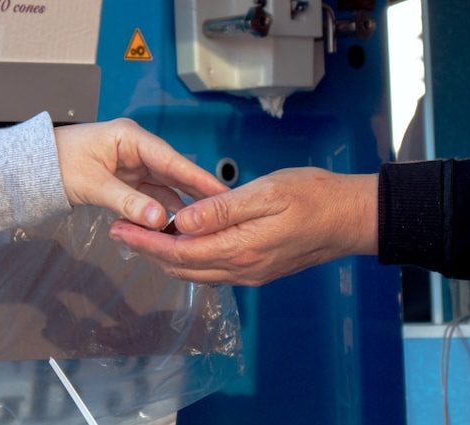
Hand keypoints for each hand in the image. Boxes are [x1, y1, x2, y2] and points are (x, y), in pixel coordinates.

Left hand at [55, 118, 227, 228]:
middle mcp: (137, 149)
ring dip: (178, 205)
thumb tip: (158, 219)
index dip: (197, 177)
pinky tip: (173, 226)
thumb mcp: (93, 184)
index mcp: (130, 137)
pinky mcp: (127, 181)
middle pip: (173, 172)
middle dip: (195, 192)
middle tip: (221, 210)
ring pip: (164, 187)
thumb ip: (127, 202)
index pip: (171, 158)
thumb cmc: (56, 165)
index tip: (219, 191)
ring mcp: (133, 166)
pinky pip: (150, 197)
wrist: (32, 171)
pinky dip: (159, 211)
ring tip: (200, 224)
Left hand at [108, 167, 377, 285]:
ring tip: (142, 239)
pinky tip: (182, 244)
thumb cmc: (313, 197)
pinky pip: (213, 270)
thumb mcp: (265, 193)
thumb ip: (221, 210)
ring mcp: (250, 273)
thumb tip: (181, 221)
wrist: (350, 218)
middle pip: (182, 266)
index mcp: (240, 248)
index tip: (119, 229)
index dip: (146, 241)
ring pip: (196, 271)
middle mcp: (241, 268)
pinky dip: (189, 259)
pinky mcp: (258, 269)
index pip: (179, 250)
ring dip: (166, 257)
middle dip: (147, 251)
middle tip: (119, 233)